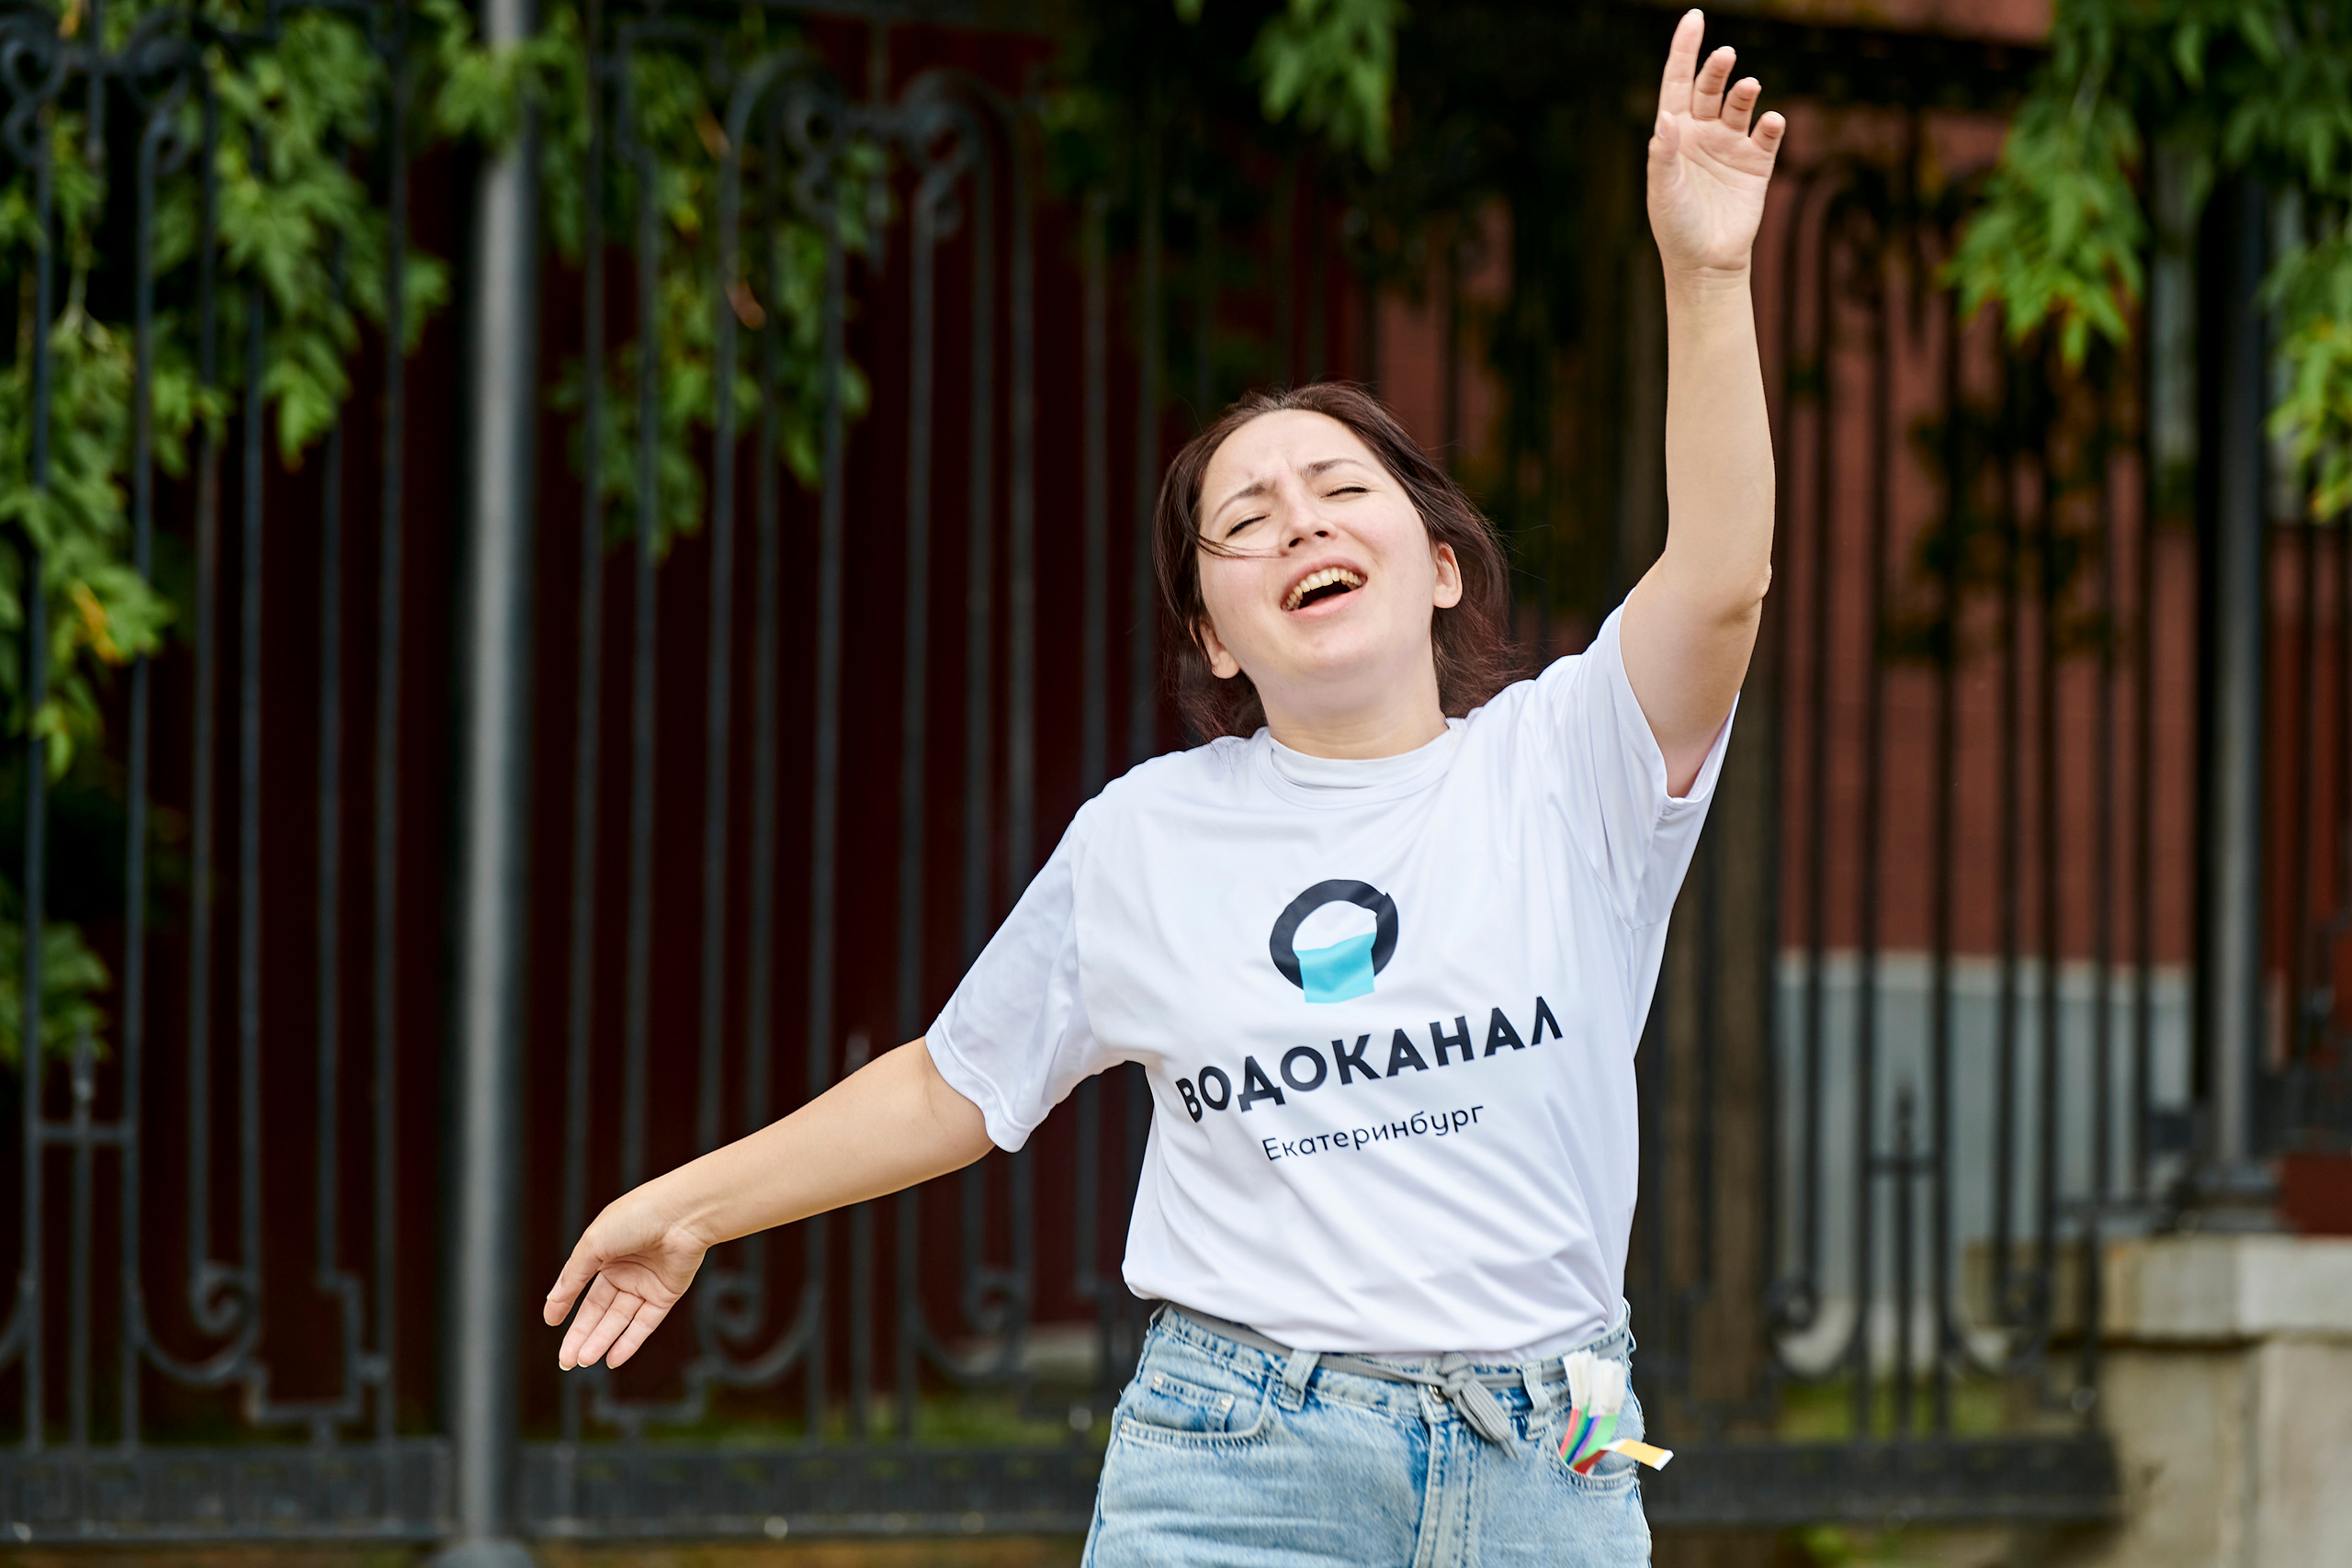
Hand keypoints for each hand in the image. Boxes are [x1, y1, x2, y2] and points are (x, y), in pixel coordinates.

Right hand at [544, 1187, 710, 1369]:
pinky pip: (645, 1323)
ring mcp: (646, 1283)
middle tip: (566, 1361)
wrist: (683, 1213)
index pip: (580, 1284)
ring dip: (601, 1341)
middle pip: (598, 1309)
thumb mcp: (594, 1243)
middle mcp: (625, 1269)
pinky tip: (612, 1359)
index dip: (564, 1303)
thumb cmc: (637, 1217)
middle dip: (581, 1335)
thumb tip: (553, 1300)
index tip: (551, 1322)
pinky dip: (630, 1342)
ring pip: (619, 1320)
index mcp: (605, 1251)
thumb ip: (573, 1274)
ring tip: (583, 1361)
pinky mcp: (666, 1294)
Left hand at [1647, 10, 1785, 281]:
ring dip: (1744, 92)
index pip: (1678, 82)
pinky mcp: (1757, 164)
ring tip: (1748, 86)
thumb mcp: (1663, 191)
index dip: (1685, 50)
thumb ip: (1662, 155)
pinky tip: (1771, 121)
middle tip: (1725, 55)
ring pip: (1739, 106)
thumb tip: (1666, 118)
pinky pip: (1767, 136)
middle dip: (1716, 70)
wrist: (1706, 263)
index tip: (1694, 18)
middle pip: (1709, 88)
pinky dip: (1771, 125)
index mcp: (1674, 133)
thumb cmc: (1675, 226)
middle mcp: (1703, 132)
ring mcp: (1731, 145)